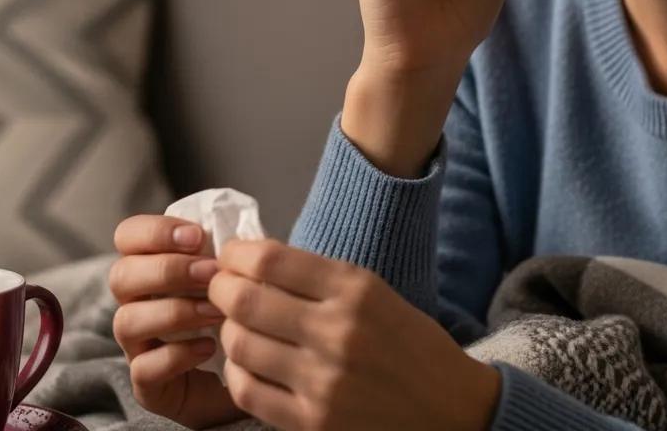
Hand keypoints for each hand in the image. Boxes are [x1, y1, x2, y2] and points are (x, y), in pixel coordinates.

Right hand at [109, 214, 248, 429]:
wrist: (249, 372)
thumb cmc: (238, 309)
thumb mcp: (236, 274)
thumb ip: (230, 252)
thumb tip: (238, 237)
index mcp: (151, 265)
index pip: (128, 235)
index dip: (155, 231)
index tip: (197, 236)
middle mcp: (136, 302)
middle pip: (121, 275)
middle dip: (167, 270)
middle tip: (210, 273)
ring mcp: (136, 345)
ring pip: (127, 321)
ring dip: (175, 311)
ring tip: (216, 311)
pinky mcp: (146, 384)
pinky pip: (144, 368)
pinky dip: (177, 356)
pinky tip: (209, 348)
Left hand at [208, 237, 502, 430]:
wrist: (449, 408)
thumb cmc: (409, 342)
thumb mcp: (374, 292)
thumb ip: (318, 278)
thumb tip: (253, 261)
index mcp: (356, 289)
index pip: (272, 261)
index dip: (237, 253)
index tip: (230, 253)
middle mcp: (337, 332)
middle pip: (247, 299)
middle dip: (219, 287)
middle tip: (217, 284)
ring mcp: (322, 382)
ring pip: (240, 344)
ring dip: (227, 329)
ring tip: (233, 323)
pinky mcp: (312, 423)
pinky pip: (248, 391)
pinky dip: (236, 371)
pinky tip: (243, 361)